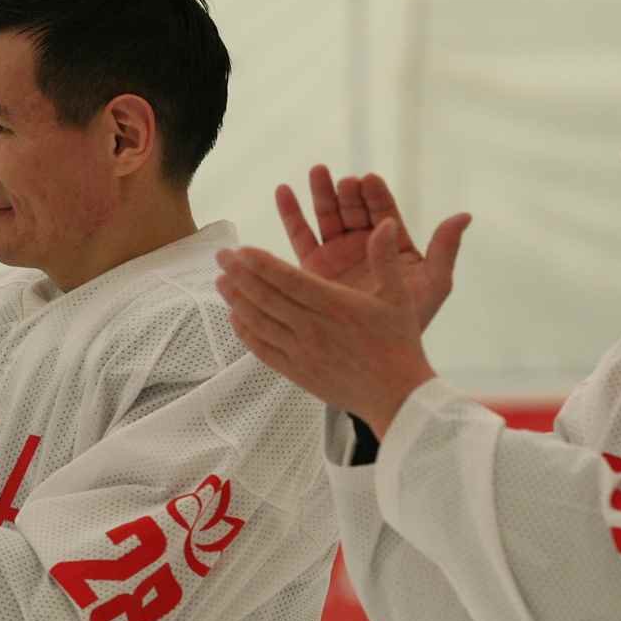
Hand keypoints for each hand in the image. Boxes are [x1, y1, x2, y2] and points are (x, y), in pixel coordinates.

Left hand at [216, 219, 452, 435]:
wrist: (396, 397)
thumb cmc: (399, 344)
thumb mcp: (398, 298)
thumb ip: (386, 259)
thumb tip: (385, 223)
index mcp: (335, 306)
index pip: (289, 280)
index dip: (262, 264)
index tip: (241, 250)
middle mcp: (312, 327)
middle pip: (266, 297)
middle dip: (239, 274)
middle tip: (221, 256)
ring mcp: (301, 351)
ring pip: (259, 322)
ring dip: (236, 300)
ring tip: (221, 281)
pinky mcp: (296, 371)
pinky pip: (262, 349)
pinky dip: (245, 331)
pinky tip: (235, 316)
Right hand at [277, 165, 469, 330]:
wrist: (373, 355)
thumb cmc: (409, 322)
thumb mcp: (433, 284)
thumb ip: (445, 249)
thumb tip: (464, 215)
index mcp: (392, 245)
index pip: (383, 213)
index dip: (376, 196)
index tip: (369, 180)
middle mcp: (364, 245)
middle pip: (354, 210)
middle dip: (348, 192)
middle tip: (343, 181)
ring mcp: (337, 254)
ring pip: (327, 217)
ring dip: (321, 193)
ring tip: (317, 173)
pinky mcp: (312, 267)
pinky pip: (300, 236)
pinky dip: (292, 213)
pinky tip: (284, 192)